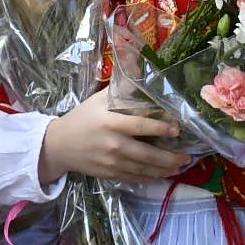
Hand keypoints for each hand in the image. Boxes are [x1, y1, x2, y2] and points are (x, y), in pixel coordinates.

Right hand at [39, 87, 182, 185]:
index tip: (177, 130)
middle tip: (186, 156)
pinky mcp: (109, 174)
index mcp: (111, 123)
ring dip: (164, 170)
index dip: (160, 129)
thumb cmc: (82, 118)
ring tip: (179, 166)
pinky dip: (149, 178)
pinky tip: (161, 176)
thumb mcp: (98, 100)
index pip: (140, 127)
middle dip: (169, 157)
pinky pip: (133, 178)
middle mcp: (113, 144)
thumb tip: (139, 66)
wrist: (59, 145)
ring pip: (143, 169)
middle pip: (146, 154)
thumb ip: (120, 89)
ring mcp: (111, 162)